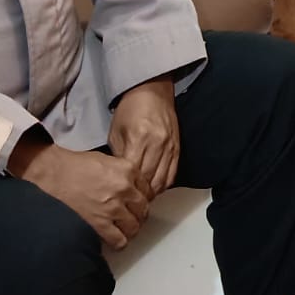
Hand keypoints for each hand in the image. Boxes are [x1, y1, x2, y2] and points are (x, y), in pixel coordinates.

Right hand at [14, 143, 152, 249]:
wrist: (52, 174)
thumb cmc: (73, 166)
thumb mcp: (106, 160)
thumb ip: (123, 173)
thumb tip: (131, 187)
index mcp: (127, 170)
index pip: (147, 190)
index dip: (142, 199)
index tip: (137, 204)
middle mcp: (124, 189)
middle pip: (143, 210)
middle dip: (138, 216)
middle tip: (131, 218)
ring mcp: (113, 208)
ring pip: (133, 227)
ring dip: (129, 230)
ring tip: (121, 229)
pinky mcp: (99, 224)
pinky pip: (118, 240)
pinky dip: (118, 242)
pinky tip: (112, 238)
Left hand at [109, 77, 179, 194]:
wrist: (152, 91)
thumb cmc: (130, 110)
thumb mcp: (115, 132)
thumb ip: (118, 156)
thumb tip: (119, 178)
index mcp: (139, 139)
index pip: (133, 173)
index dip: (126, 188)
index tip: (119, 196)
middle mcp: (157, 144)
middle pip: (149, 180)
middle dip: (139, 194)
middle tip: (130, 203)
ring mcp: (170, 146)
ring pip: (162, 180)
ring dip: (152, 192)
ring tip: (141, 199)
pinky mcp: (178, 147)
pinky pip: (172, 173)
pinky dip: (163, 184)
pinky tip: (154, 188)